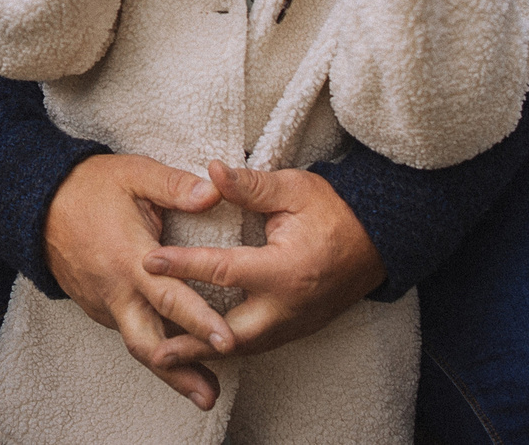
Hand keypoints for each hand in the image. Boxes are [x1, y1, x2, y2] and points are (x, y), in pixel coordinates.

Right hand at [45, 154, 233, 409]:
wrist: (38, 202)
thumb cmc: (91, 186)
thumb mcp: (134, 175)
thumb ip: (175, 186)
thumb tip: (215, 194)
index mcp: (130, 257)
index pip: (169, 296)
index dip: (199, 321)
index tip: (228, 341)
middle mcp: (116, 289)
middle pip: (148, 343)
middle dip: (181, 372)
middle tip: (211, 396)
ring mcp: (104, 302)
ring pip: (139, 343)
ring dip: (170, 370)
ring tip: (204, 393)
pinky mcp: (97, 307)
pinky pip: (127, 331)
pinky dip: (154, 347)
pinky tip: (178, 359)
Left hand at [141, 162, 386, 356]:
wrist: (378, 240)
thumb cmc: (334, 211)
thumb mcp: (294, 189)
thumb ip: (250, 185)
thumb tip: (211, 170)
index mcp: (285, 269)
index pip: (224, 270)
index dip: (184, 265)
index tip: (150, 261)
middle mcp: (289, 306)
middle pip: (232, 333)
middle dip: (193, 342)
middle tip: (154, 349)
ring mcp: (296, 324)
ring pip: (245, 347)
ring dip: (207, 353)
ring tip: (168, 358)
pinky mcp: (298, 329)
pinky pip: (258, 345)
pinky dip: (229, 348)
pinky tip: (203, 347)